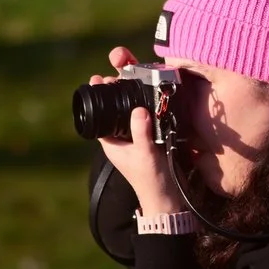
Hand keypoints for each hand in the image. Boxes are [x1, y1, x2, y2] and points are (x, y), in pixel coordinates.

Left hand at [93, 46, 182, 217]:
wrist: (169, 199)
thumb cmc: (152, 180)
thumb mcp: (146, 155)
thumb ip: (141, 133)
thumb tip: (138, 110)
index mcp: (111, 142)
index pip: (100, 114)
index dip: (99, 95)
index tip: (100, 77)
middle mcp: (121, 138)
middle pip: (115, 108)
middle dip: (116, 89)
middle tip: (119, 69)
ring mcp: (136, 138)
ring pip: (130, 110)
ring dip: (132, 94)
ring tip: (133, 74)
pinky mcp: (151, 139)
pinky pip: (145, 116)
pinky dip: (147, 104)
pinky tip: (152, 92)